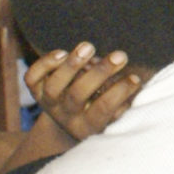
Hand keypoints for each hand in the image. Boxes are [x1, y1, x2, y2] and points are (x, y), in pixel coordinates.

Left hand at [25, 43, 144, 141]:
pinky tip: (62, 53)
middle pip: (77, 96)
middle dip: (99, 73)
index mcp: (87, 125)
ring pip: (54, 86)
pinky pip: (33, 78)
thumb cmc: (100, 110)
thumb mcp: (114, 114)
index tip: (136, 78)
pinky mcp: (36, 90)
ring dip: (71, 65)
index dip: (119, 94)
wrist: (67, 122)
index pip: (102, 110)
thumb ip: (125, 100)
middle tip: (121, 56)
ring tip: (89, 47)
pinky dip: (44, 64)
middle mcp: (66, 116)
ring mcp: (49, 103)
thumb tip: (140, 82)